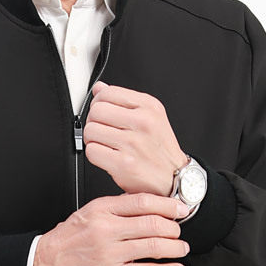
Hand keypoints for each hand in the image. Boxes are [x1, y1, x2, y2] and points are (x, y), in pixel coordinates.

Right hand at [32, 193, 188, 265]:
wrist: (44, 264)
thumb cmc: (66, 240)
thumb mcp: (88, 212)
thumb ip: (114, 207)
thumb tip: (143, 203)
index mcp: (101, 210)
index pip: (142, 202)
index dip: (167, 204)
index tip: (180, 208)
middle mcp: (106, 230)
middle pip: (153, 223)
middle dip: (174, 228)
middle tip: (180, 231)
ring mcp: (110, 254)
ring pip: (154, 247)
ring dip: (175, 248)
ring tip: (181, 249)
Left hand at [83, 81, 186, 195]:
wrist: (174, 177)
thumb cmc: (160, 149)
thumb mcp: (151, 117)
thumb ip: (124, 101)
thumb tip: (99, 88)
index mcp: (149, 106)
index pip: (107, 92)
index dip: (98, 103)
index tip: (103, 113)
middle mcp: (143, 122)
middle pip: (96, 111)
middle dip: (93, 121)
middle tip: (102, 130)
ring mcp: (133, 143)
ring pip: (91, 130)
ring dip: (93, 139)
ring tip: (105, 144)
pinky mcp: (124, 163)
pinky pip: (92, 151)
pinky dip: (95, 154)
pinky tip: (107, 156)